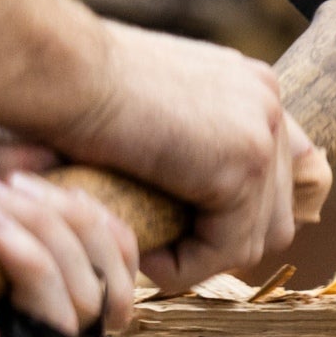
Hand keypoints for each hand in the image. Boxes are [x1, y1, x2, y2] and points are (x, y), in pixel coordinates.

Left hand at [0, 109, 141, 336]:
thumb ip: (28, 169)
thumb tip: (82, 167)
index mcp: (16, 277)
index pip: (111, 268)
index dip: (106, 224)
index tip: (60, 182)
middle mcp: (16, 320)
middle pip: (114, 284)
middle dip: (81, 222)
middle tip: (13, 189)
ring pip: (90, 300)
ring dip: (50, 235)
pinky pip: (52, 320)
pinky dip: (32, 262)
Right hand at [42, 20, 330, 290]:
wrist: (59, 70)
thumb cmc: (72, 88)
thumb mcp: (143, 105)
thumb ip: (181, 135)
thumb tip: (189, 184)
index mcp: (248, 85)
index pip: (277, 168)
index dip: (235, 211)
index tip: (184, 229)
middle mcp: (267, 101)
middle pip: (274, 207)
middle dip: (221, 241)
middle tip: (162, 249)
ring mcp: (263, 131)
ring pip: (255, 236)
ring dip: (200, 258)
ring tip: (145, 253)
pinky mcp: (245, 165)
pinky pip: (228, 249)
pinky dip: (185, 266)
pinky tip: (140, 256)